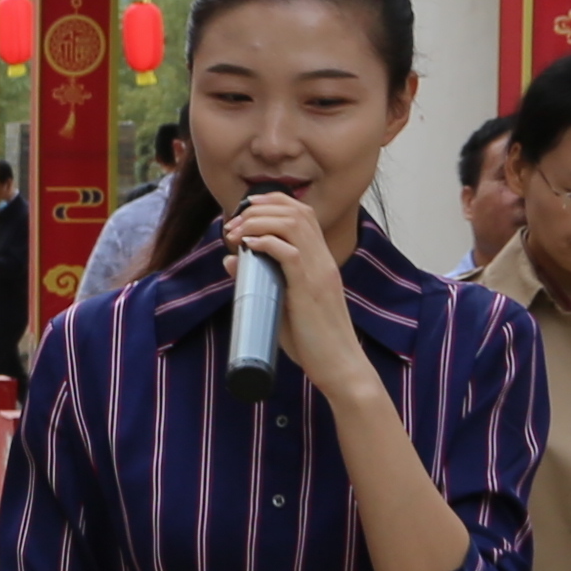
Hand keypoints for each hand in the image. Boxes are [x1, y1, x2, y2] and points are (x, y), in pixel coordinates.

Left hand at [216, 188, 374, 395]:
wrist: (340, 367)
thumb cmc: (312, 342)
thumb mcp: (282, 305)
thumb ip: (259, 280)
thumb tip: (230, 260)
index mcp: (320, 261)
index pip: (302, 212)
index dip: (272, 203)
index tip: (244, 212)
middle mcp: (322, 260)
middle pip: (296, 210)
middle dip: (259, 208)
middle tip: (232, 224)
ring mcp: (318, 272)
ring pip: (292, 224)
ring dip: (258, 221)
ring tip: (236, 233)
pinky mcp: (310, 288)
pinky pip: (290, 252)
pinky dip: (265, 242)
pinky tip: (248, 246)